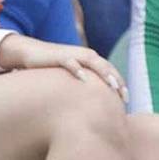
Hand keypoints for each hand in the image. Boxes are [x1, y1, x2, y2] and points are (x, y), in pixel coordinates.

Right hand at [0, 35, 127, 102]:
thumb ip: (84, 87)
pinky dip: (78, 69)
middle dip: (117, 81)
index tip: (127, 101)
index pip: (111, 72)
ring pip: (94, 62)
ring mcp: (74, 55)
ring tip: (113, 86)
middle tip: (125, 97)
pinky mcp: (59, 56)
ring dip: (104, 73)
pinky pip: (71, 62)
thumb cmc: (55, 69)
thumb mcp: (72, 78)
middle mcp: (86, 56)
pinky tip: (83, 79)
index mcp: (92, 61)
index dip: (120, 85)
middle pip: (107, 68)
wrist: (32, 53)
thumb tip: (94, 106)